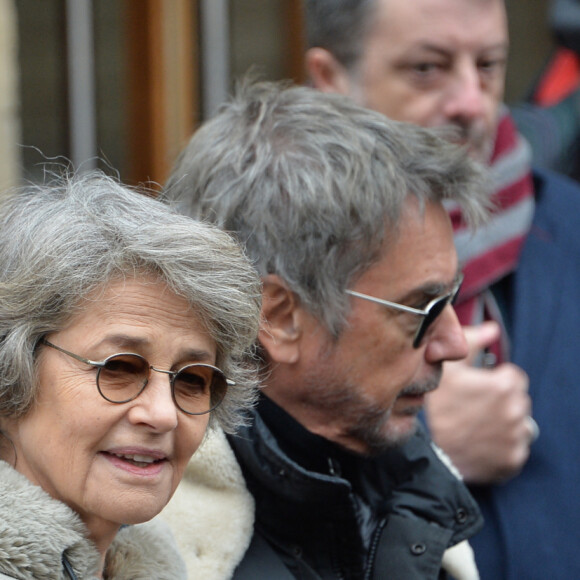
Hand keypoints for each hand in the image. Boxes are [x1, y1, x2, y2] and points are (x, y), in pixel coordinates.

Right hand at [425, 321, 532, 483]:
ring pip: (519, 423)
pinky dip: (503, 445)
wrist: (429, 452)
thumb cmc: (435, 408)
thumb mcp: (446, 368)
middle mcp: (516, 411)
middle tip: (474, 407)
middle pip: (518, 399)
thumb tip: (492, 328)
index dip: (494, 380)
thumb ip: (470, 341)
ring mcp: (516, 437)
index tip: (477, 388)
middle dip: (501, 400)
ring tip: (476, 425)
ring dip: (504, 422)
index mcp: (503, 386)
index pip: (513, 376)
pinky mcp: (513, 459)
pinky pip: (515, 447)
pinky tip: (481, 442)